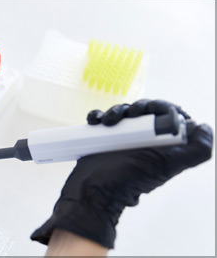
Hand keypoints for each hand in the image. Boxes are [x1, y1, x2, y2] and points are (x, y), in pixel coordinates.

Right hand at [31, 99, 212, 248]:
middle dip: (137, 107)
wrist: (92, 191)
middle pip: (144, 111)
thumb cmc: (126, 181)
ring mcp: (121, 139)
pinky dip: (98, 115)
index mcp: (161, 146)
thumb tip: (204, 127)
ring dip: (115, 110)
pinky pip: (101, 119)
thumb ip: (195, 152)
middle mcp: (142, 141)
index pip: (169, 116)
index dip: (163, 108)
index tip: (152, 111)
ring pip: (122, 112)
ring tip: (107, 122)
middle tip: (130, 114)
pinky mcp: (101, 138)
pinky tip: (94, 120)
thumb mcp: (166, 166)